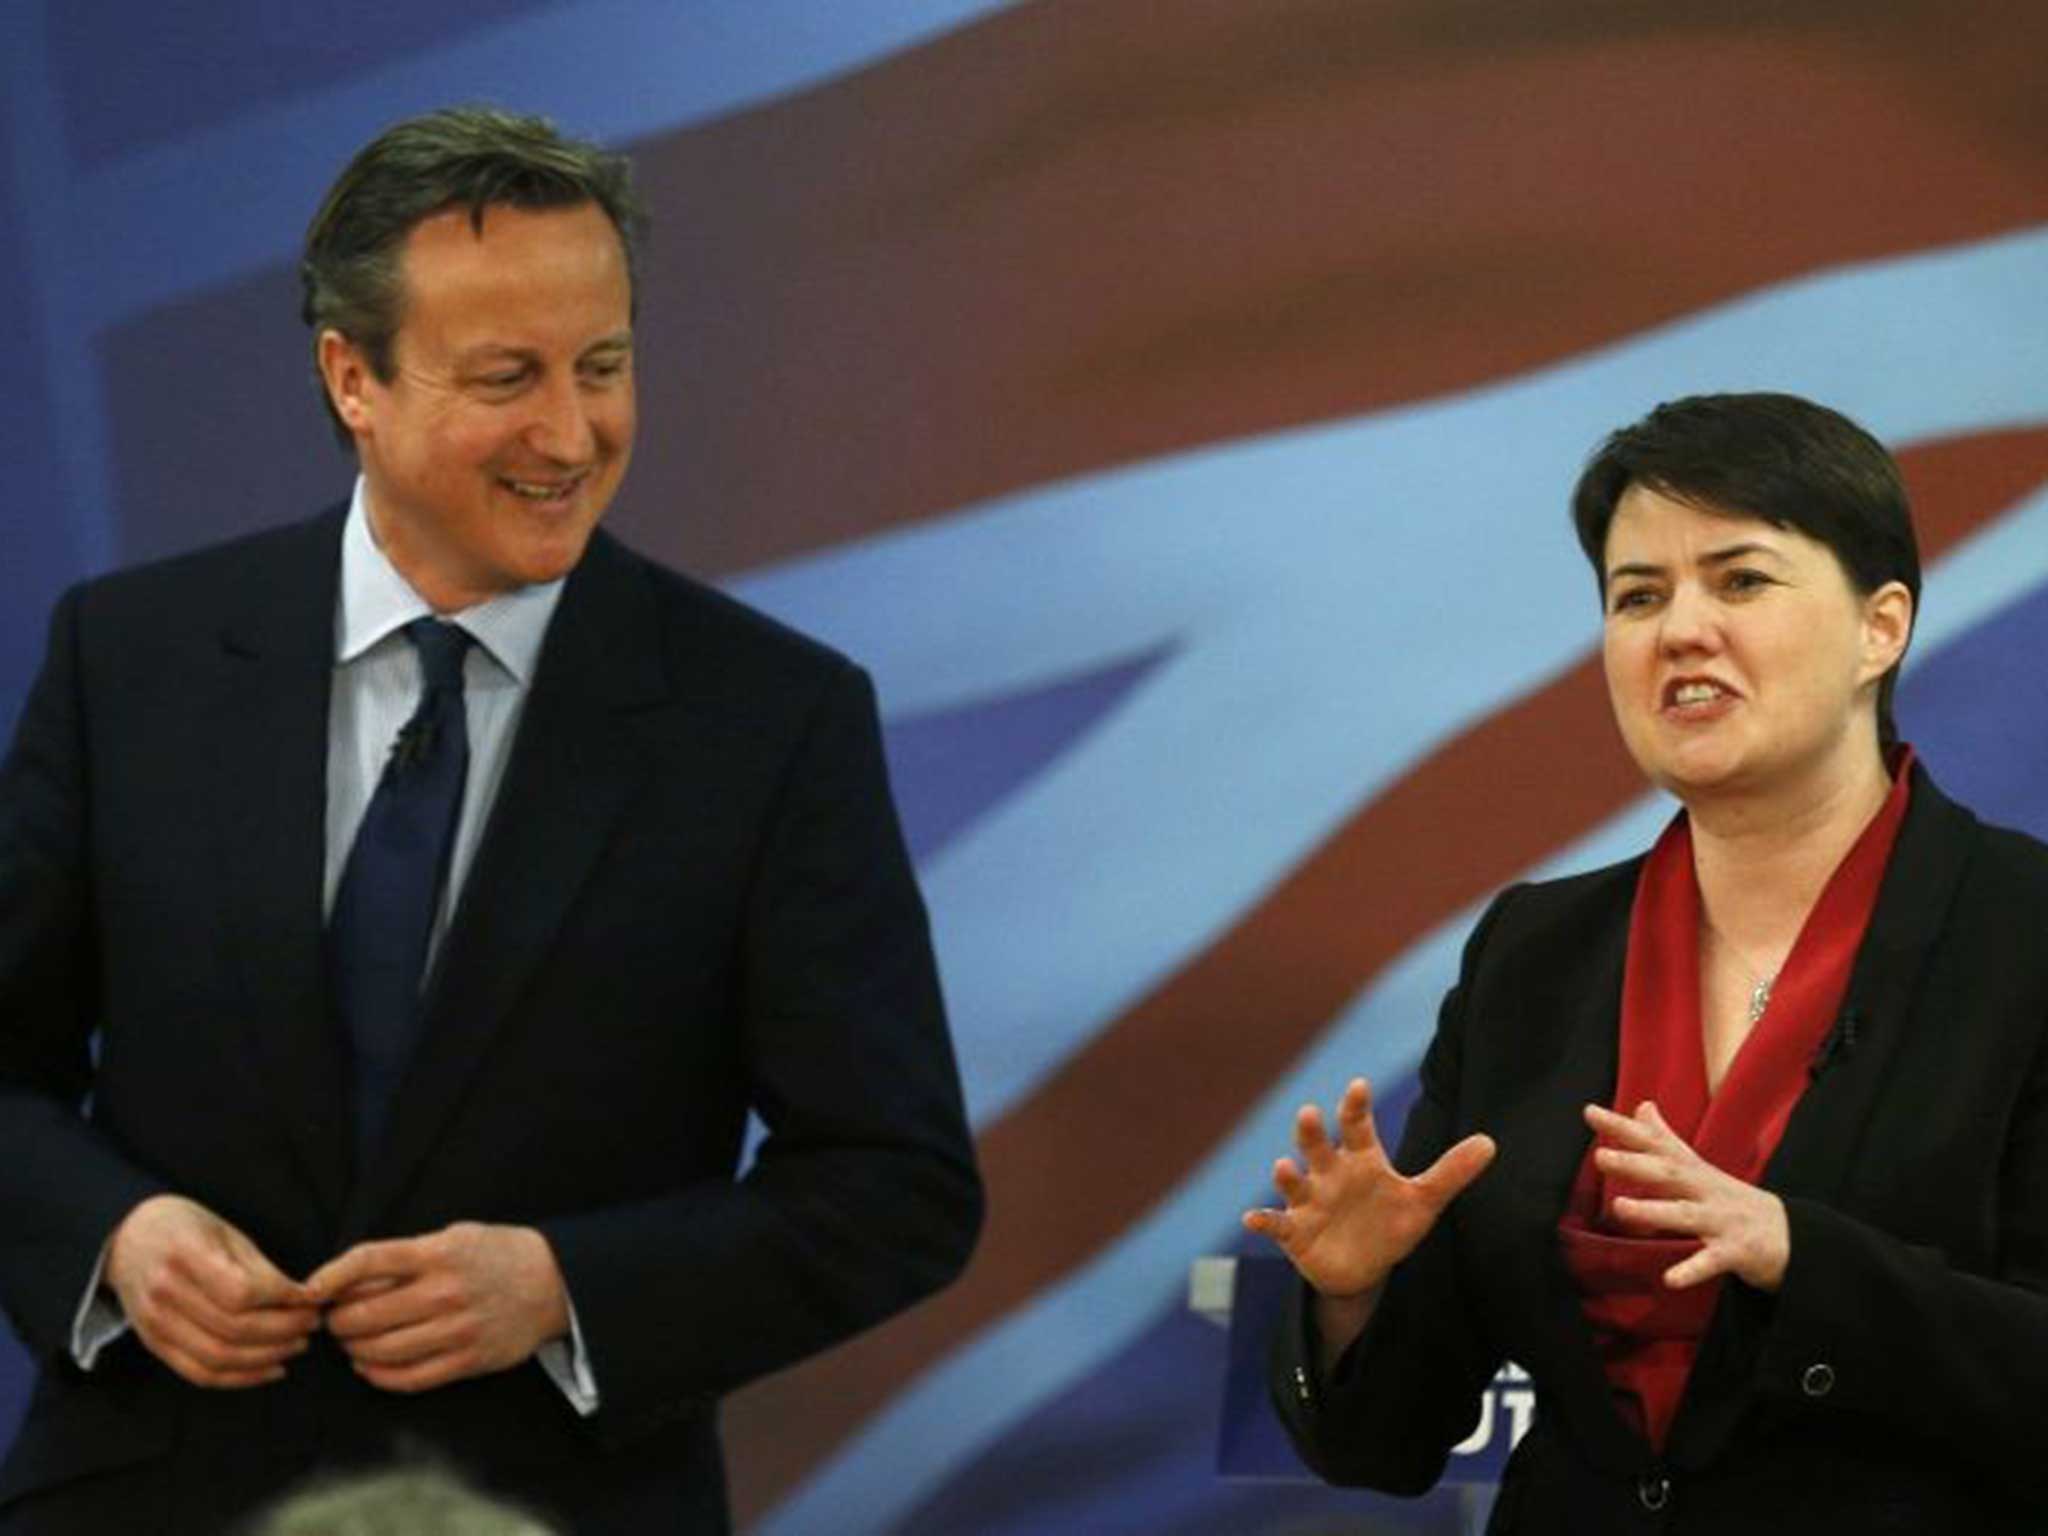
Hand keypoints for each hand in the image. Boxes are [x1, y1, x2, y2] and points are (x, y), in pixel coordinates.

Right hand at [103, 1194, 318, 1387]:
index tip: (311, 1297)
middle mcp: (164, 1292)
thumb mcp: (226, 1232)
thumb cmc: (187, 1229)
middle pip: (233, 1328)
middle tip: (313, 1323)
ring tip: (298, 1344)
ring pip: (219, 1358)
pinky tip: (271, 1368)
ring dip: (267, 1356)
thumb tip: (304, 1298)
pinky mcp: (154, 1344)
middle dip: (284, 1330)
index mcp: (185, 1254)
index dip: (283, 1299)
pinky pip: (200, 1374)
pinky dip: (240, 1378)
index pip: (241, 1291)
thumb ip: (261, 1268)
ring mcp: (154, 1323)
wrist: (129, 1239)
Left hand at [308, 1222, 570, 1393]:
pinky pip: (407, 1378)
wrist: (553, 1282)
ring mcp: (457, 1330)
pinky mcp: (467, 1361)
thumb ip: (407, 1256)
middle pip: (365, 1314)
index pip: (369, 1261)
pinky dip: (378, 1376)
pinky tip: (370, 1366)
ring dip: (354, 1350)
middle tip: (333, 1319)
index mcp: (440, 1253)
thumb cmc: (496, 1255)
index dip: (330, 1276)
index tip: (309, 1289)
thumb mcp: (454, 1237)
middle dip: (337, 1320)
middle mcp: (445, 1292)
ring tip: (352, 1342)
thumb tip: (348, 1281)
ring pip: (380, 1351)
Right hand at [1243, 1077, 1495, 1299]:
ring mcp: (1309, 1201)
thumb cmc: (1390, 1223)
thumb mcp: (1423, 1201)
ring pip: (1294, 1181)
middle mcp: (1329, 1173)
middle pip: (1317, 1147)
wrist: (1363, 1267)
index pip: (1357, 1126)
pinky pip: (1276, 1222)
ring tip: (1284, 1167)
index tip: (1360, 1086)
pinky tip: (1252, 1219)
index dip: (1356, 1106)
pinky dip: (1263, 1220)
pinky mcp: (1294, 1231)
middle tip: (1310, 1113)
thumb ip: (1451, 1172)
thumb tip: (1491, 1143)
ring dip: (1287, 1174)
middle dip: (1311, 1132)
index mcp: (1360, 1160)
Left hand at [1586, 1100, 1790, 1291]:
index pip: (1655, 1143)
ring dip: (1653, 1211)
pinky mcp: (1735, 1252)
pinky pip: (1710, 1261)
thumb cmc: (1732, 1198)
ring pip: (1685, 1215)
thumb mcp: (1700, 1166)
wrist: (1794, 1235)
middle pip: (1669, 1173)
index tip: (1590, 1112)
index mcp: (1694, 1170)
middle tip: (1600, 1157)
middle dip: (1635, 1164)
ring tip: (1619, 1208)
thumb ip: (1667, 1138)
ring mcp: (1721, 1220)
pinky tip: (1669, 1279)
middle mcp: (1706, 1190)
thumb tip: (1642, 1105)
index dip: (1624, 1127)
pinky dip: (1690, 1269)